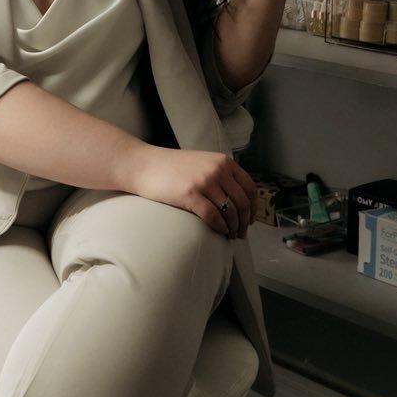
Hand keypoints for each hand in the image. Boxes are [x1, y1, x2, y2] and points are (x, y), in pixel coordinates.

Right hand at [126, 145, 255, 237]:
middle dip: (244, 222)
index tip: (250, 219)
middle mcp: (217, 170)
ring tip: (230, 235)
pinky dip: (219, 227)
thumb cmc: (169, 167)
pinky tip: (219, 231)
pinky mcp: (190, 194)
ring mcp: (204, 182)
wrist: (142, 164)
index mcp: (223, 162)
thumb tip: (236, 199)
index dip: (253, 207)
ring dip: (233, 227)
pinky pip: (213, 216)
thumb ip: (219, 174)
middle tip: (241, 233)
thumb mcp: (201, 163)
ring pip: (230, 211)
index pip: (250, 188)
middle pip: (242, 202)